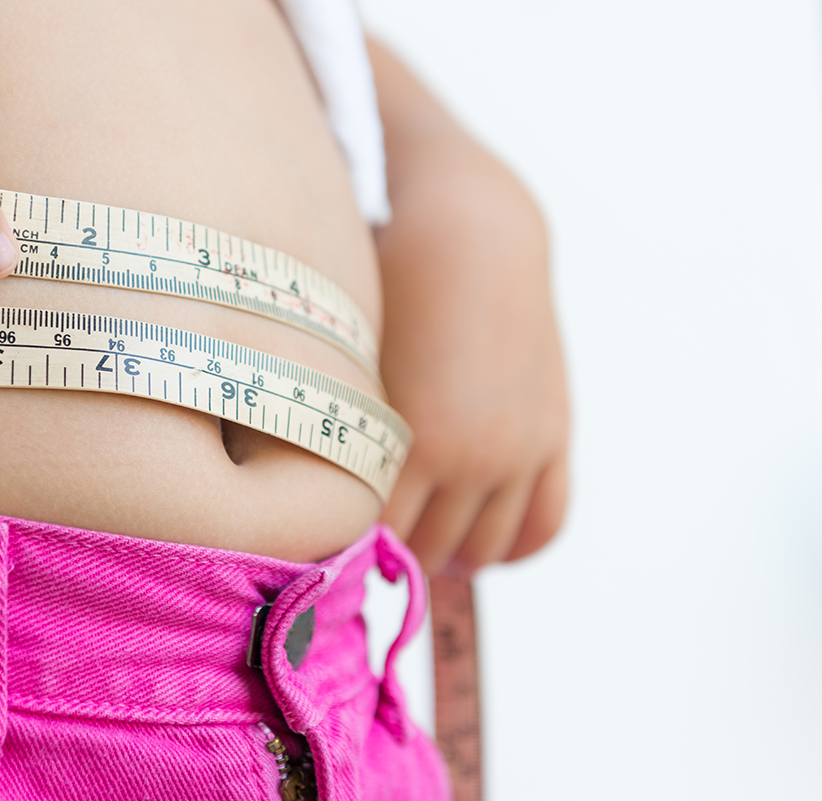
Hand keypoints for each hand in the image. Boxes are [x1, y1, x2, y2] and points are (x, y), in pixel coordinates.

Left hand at [370, 40, 568, 575]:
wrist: (473, 236)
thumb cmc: (390, 290)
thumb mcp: (351, 364)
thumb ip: (339, 434)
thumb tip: (310, 495)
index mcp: (410, 440)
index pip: (374, 537)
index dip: (350, 550)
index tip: (329, 553)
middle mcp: (470, 456)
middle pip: (428, 552)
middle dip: (397, 560)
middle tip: (374, 556)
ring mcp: (518, 450)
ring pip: (485, 550)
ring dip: (453, 559)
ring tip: (426, 547)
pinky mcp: (554, 436)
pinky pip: (545, 523)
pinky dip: (515, 546)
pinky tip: (485, 542)